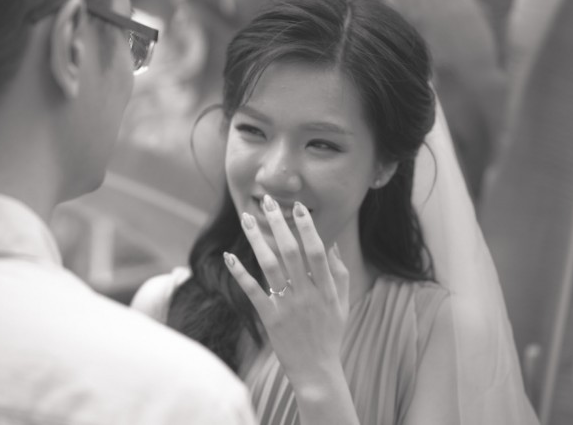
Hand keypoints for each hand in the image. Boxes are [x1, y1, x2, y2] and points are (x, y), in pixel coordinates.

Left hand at [223, 195, 349, 387]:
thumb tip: (331, 243)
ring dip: (257, 240)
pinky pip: (253, 291)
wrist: (317, 371)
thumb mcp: (342, 304)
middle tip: (268, 200)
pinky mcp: (270, 318)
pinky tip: (230, 256)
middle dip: (278, 224)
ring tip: (246, 218)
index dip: (307, 227)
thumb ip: (339, 273)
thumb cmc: (330, 334)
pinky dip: (241, 273)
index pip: (316, 251)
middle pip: (291, 252)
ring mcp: (287, 306)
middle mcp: (307, 294)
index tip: (298, 207)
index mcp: (326, 289)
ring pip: (270, 266)